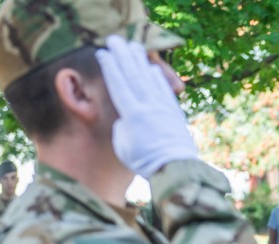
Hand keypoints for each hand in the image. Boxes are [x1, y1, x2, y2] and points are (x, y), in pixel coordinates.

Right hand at [96, 36, 197, 176]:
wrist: (176, 169)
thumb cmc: (145, 162)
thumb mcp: (123, 145)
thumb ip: (122, 126)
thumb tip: (127, 116)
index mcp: (132, 115)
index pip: (118, 85)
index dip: (110, 67)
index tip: (102, 53)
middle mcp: (148, 107)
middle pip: (133, 75)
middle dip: (122, 55)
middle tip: (114, 39)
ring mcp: (163, 107)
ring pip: (149, 79)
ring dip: (140, 60)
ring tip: (133, 45)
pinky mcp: (174, 112)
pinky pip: (164, 89)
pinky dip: (157, 77)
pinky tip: (152, 67)